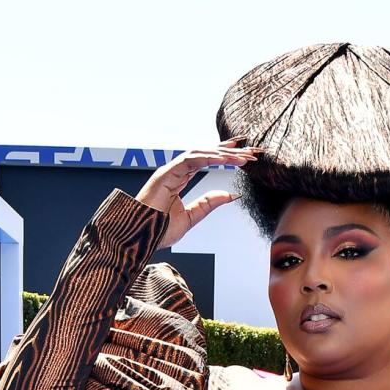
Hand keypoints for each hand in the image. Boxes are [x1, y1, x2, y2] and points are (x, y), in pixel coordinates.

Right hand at [135, 141, 260, 247]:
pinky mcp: (165, 173)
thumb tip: (229, 195)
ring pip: (200, 154)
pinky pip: (190, 160)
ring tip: (242, 157)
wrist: (139, 238)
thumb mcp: (190, 218)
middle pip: (205, 154)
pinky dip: (208, 158)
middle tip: (250, 152)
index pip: (205, 161)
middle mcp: (175, 170)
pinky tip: (224, 159)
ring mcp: (169, 170)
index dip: (223, 155)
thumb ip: (208, 204)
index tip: (242, 153)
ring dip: (222, 154)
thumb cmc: (157, 230)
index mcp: (179, 178)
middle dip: (228, 152)